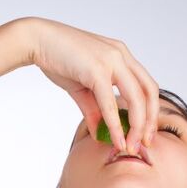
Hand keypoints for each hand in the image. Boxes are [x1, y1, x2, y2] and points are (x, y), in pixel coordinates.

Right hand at [24, 16, 160, 154]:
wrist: (36, 40)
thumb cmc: (57, 59)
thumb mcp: (81, 88)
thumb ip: (94, 110)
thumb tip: (100, 134)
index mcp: (121, 56)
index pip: (146, 86)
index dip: (150, 111)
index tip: (145, 133)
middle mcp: (121, 55)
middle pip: (149, 92)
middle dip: (149, 121)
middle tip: (144, 144)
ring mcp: (112, 61)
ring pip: (136, 98)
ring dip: (137, 126)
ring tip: (130, 147)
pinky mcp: (97, 69)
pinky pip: (111, 103)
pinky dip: (115, 125)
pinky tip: (117, 140)